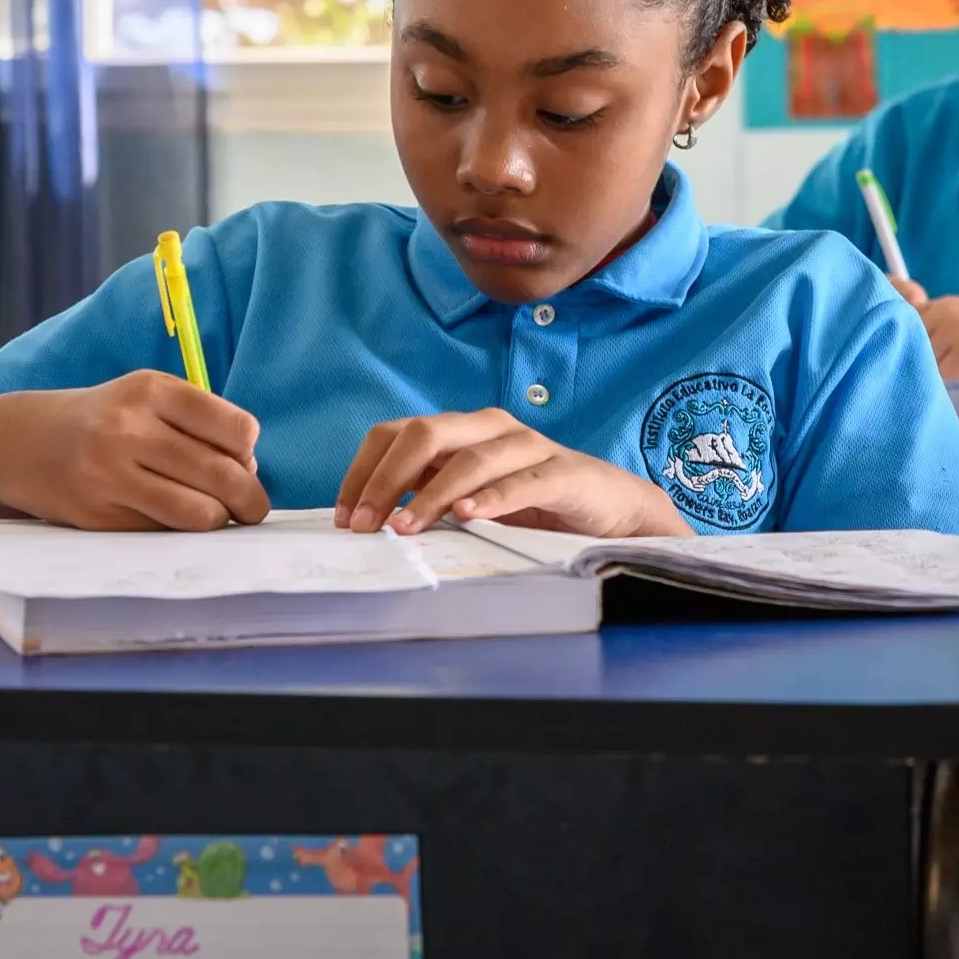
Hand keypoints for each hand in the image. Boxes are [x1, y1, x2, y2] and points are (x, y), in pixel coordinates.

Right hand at [0, 371, 270, 531]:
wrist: (18, 441)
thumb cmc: (102, 419)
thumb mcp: (145, 398)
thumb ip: (197, 424)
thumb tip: (250, 471)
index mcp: (151, 390)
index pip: (236, 429)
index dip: (249, 453)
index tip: (243, 461)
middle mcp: (130, 428)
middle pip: (225, 476)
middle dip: (251, 499)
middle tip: (252, 508)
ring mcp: (111, 474)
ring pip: (200, 513)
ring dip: (220, 521)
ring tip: (217, 516)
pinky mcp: (97, 514)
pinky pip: (164, 532)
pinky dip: (180, 531)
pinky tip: (171, 517)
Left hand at [335, 409, 691, 538]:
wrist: (613, 510)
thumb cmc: (533, 505)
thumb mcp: (471, 497)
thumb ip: (429, 496)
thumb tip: (369, 523)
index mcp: (461, 431)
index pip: (396, 433)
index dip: (363, 470)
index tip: (345, 516)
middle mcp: (490, 429)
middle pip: (426, 435)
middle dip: (387, 479)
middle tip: (366, 525)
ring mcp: (529, 447)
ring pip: (471, 459)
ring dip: (432, 496)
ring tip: (404, 529)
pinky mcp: (564, 473)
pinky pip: (523, 481)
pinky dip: (492, 498)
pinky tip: (467, 517)